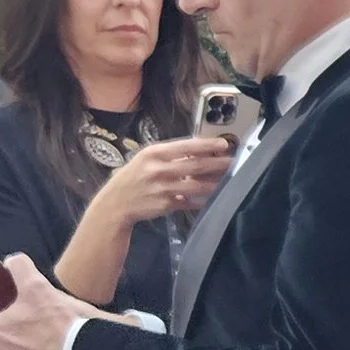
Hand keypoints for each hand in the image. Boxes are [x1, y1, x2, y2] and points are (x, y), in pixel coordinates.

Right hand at [99, 133, 236, 224]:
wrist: (115, 203)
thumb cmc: (134, 177)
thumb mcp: (147, 159)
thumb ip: (170, 156)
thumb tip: (199, 151)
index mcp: (154, 154)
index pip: (185, 146)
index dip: (206, 146)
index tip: (223, 145)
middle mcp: (158, 170)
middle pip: (194, 166)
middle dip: (217, 164)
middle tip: (233, 162)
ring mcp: (162, 189)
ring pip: (195, 186)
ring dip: (214, 183)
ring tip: (229, 180)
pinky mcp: (165, 205)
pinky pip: (189, 202)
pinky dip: (202, 200)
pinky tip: (214, 197)